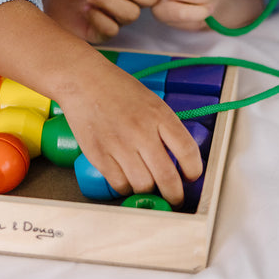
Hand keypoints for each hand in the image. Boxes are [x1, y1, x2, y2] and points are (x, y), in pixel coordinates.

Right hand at [60, 58, 203, 205]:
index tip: (192, 177)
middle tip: (174, 197)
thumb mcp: (152, 102)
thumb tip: (178, 159)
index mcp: (160, 115)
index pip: (188, 151)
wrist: (84, 81)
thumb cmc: (118, 89)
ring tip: (147, 183)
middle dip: (175, 194)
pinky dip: (126, 187)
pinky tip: (127, 178)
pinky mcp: (99, 155)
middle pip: (167, 177)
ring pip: (143, 185)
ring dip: (148, 190)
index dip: (194, 171)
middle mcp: (142, 131)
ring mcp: (119, 145)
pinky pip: (119, 184)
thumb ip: (165, 128)